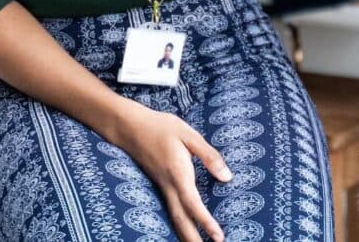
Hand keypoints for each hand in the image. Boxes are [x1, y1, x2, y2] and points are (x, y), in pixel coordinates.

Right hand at [115, 101, 231, 241]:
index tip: (218, 236)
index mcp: (178, 173)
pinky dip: (178, 224)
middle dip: (193, 239)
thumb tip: (227, 176)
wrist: (131, 127)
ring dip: (185, 235)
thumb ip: (208, 155)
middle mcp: (168, 185)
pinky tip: (185, 229)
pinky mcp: (160, 186)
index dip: (205, 221)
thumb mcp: (188, 134)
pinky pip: (170, 210)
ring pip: (174, 218)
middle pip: (180, 219)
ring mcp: (162, 187)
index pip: (192, 203)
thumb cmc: (161, 127)